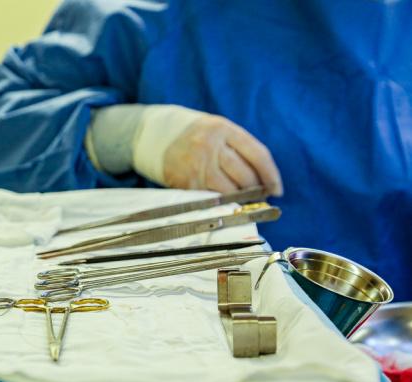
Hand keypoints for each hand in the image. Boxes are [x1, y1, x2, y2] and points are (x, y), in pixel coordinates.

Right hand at [162, 115, 282, 195]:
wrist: (153, 134)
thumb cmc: (194, 134)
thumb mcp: (218, 129)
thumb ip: (239, 148)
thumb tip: (263, 179)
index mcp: (223, 129)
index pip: (257, 155)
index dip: (271, 175)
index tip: (277, 190)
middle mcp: (210, 146)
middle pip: (245, 176)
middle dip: (255, 190)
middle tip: (259, 195)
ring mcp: (196, 165)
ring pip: (229, 190)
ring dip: (239, 198)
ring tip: (242, 199)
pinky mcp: (185, 182)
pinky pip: (211, 198)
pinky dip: (220, 202)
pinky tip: (223, 201)